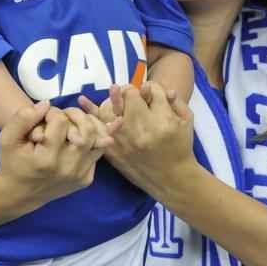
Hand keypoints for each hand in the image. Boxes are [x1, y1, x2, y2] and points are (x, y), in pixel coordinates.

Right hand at [0, 102, 111, 207]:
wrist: (19, 194)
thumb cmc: (13, 162)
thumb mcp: (7, 138)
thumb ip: (23, 118)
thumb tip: (47, 104)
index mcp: (47, 159)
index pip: (61, 122)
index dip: (53, 113)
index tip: (45, 118)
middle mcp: (67, 169)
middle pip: (86, 130)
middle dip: (76, 116)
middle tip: (64, 116)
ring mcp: (79, 175)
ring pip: (98, 140)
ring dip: (87, 125)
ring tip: (73, 124)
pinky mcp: (86, 179)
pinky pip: (97, 152)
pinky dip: (92, 140)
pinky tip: (78, 137)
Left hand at [81, 83, 195, 201]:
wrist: (172, 179)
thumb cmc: (181, 146)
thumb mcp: (185, 120)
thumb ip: (173, 100)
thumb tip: (152, 86)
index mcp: (162, 119)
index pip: (151, 89)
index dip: (150, 88)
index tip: (149, 94)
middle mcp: (142, 128)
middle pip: (130, 96)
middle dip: (132, 93)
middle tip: (133, 96)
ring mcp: (125, 139)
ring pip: (112, 107)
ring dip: (114, 99)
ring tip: (116, 95)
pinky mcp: (114, 150)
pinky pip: (98, 128)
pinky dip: (90, 113)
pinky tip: (81, 100)